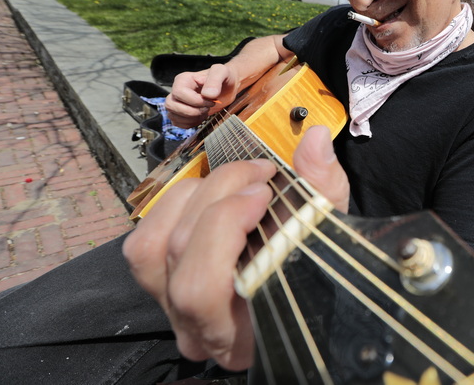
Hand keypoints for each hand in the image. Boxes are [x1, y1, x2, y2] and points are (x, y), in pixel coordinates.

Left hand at [123, 126, 349, 369]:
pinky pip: (144, 243)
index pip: (201, 288)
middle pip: (178, 253)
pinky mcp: (159, 286)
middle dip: (218, 193)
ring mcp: (171, 310)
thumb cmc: (317, 277)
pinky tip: (210, 195)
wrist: (305, 298)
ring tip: (233, 183)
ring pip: (151, 247)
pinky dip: (172, 207)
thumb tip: (315, 138)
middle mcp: (195, 330)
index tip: (264, 192)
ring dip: (191, 198)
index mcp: (240, 335)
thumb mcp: (329, 237)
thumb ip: (323, 190)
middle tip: (259, 172)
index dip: (223, 228)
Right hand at [165, 64, 239, 128]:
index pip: (179, 93)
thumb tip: (207, 94)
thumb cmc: (224, 78)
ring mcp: (177, 102)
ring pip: (172, 115)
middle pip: (171, 105)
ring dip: (191, 118)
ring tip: (204, 112)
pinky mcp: (180, 113)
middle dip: (192, 111)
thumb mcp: (222, 72)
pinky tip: (201, 117)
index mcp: (183, 79)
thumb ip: (215, 79)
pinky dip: (190, 124)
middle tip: (207, 108)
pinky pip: (177, 123)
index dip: (195, 100)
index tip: (211, 100)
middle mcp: (177, 90)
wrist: (228, 88)